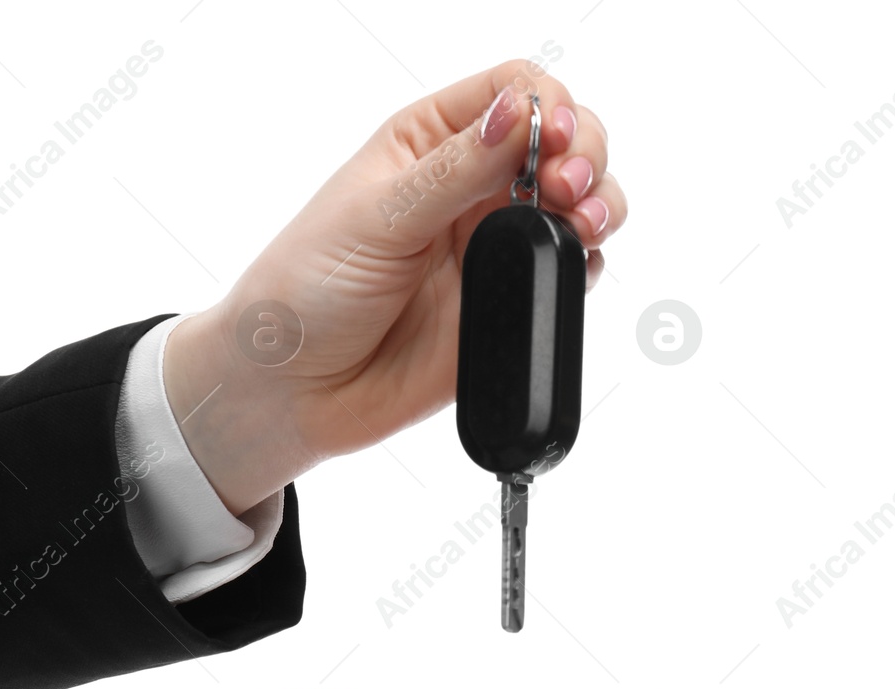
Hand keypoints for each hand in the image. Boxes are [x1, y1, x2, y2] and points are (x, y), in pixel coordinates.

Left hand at [164, 59, 625, 512]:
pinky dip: (588, 262)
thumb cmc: (306, 291)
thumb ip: (453, 172)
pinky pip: (570, 271)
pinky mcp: (509, 301)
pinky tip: (576, 262)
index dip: (546, 105)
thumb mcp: (375, 218)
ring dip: (600, 202)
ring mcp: (493, 245)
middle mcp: (470, 187)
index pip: (512, 92)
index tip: (552, 137)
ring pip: (578, 203)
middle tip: (569, 185)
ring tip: (584, 222)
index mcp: (428, 144)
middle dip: (584, 152)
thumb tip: (518, 115)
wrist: (294, 390)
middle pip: (562, 140)